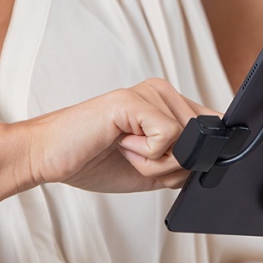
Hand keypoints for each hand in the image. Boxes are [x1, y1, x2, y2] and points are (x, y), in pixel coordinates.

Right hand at [0, 78, 217, 206]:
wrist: (48, 159)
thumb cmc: (97, 161)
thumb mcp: (155, 169)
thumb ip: (185, 164)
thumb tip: (213, 163)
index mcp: (170, 105)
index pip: (214, 128)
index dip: (204, 154)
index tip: (176, 166)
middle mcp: (163, 92)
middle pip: (202, 142)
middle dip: (173, 166)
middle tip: (137, 158)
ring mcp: (149, 92)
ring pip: (187, 142)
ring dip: (156, 163)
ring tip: (125, 150)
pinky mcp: (133, 100)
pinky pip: (169, 137)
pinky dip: (147, 156)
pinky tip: (121, 144)